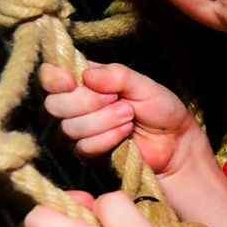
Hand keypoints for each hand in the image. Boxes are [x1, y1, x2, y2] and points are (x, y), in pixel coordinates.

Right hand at [41, 62, 205, 178]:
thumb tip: (88, 75)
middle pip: (55, 104)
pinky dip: (109, 137)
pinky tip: (126, 132)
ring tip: (129, 115)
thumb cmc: (160, 108)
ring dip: (104, 120)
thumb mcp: (144, 84)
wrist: (175, 141)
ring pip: (71, 127)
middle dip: (88, 102)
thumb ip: (118, 75)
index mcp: (86, 80)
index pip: (51, 76)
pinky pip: (86, 146)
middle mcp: (77, 104)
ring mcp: (82, 128)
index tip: (71, 82)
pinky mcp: (90, 151)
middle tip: (117, 98)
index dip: (54, 79)